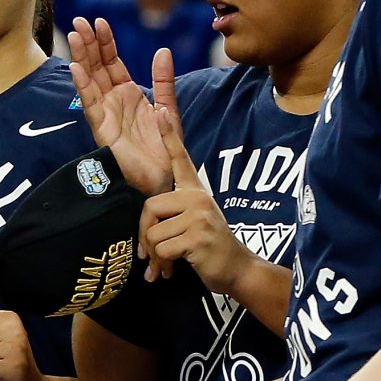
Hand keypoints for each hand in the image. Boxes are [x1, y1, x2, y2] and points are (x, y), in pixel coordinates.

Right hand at [65, 20, 173, 192]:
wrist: (164, 177)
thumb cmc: (164, 147)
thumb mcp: (167, 107)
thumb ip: (163, 80)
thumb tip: (163, 50)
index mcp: (127, 93)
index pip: (111, 62)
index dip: (105, 42)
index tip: (99, 22)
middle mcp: (112, 100)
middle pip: (96, 66)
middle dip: (88, 44)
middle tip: (79, 21)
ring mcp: (105, 113)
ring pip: (89, 80)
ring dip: (81, 58)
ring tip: (74, 35)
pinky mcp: (102, 129)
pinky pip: (90, 104)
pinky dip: (82, 86)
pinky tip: (76, 68)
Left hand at [137, 91, 247, 287]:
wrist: (236, 270)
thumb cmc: (208, 248)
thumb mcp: (192, 223)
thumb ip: (172, 215)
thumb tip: (143, 227)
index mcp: (195, 191)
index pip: (181, 159)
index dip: (169, 136)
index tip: (160, 110)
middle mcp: (198, 198)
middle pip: (149, 208)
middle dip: (145, 235)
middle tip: (150, 255)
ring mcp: (200, 216)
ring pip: (153, 233)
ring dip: (154, 255)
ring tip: (165, 264)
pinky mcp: (198, 237)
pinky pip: (162, 249)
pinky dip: (162, 263)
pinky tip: (173, 268)